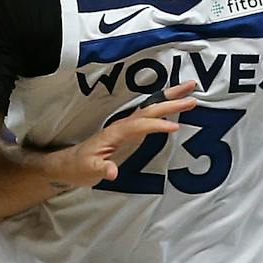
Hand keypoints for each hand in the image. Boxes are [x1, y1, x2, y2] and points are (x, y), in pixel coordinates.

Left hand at [21, 82, 197, 189]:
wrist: (69, 164)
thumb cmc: (79, 167)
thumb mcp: (88, 171)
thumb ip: (101, 170)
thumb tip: (112, 172)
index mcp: (115, 133)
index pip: (140, 126)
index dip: (156, 126)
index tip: (175, 127)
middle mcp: (123, 125)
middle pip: (150, 109)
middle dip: (170, 101)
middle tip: (193, 94)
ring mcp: (127, 127)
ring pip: (151, 109)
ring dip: (170, 99)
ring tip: (191, 90)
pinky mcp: (131, 132)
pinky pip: (150, 117)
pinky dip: (164, 108)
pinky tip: (176, 105)